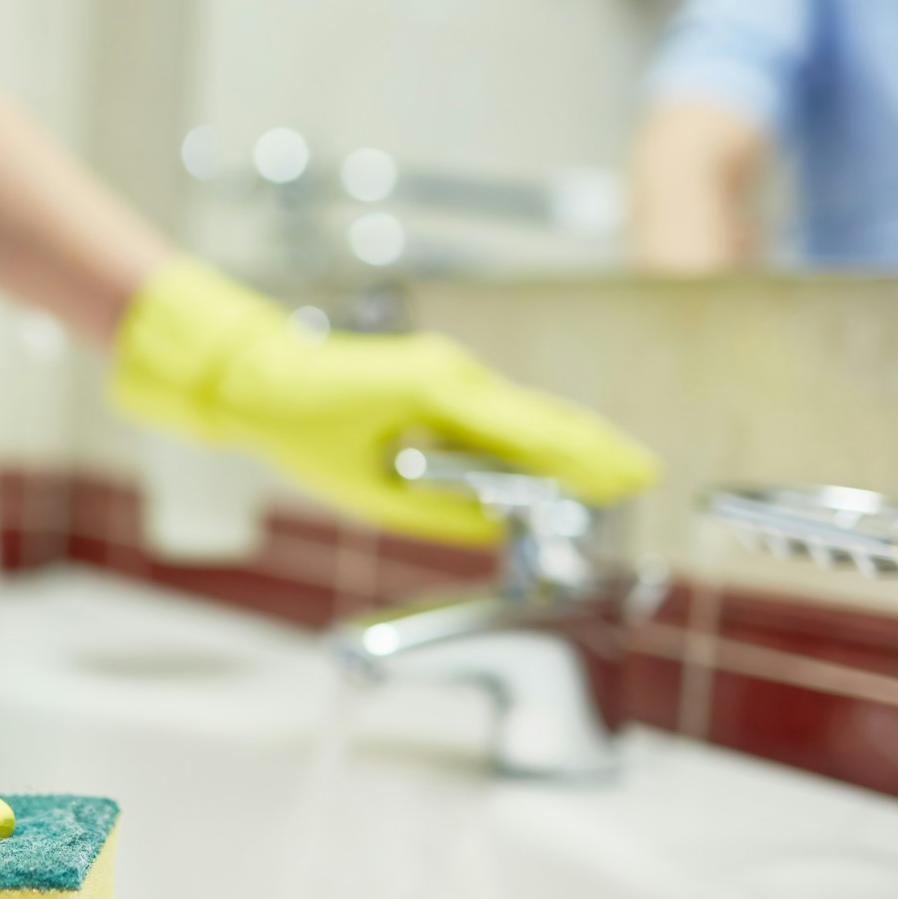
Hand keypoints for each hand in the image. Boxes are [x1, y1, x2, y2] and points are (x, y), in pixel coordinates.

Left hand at [109, 260, 657, 542]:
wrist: (256, 376)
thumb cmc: (301, 427)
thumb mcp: (370, 491)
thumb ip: (441, 514)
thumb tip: (497, 527)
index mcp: (438, 392)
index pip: (531, 431)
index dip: (585, 459)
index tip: (628, 476)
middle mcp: (452, 373)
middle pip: (541, 416)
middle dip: (593, 449)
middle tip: (641, 476)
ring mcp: (446, 371)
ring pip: (523, 413)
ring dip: (565, 446)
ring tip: (611, 476)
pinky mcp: (436, 378)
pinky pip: (496, 413)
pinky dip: (530, 438)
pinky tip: (554, 460)